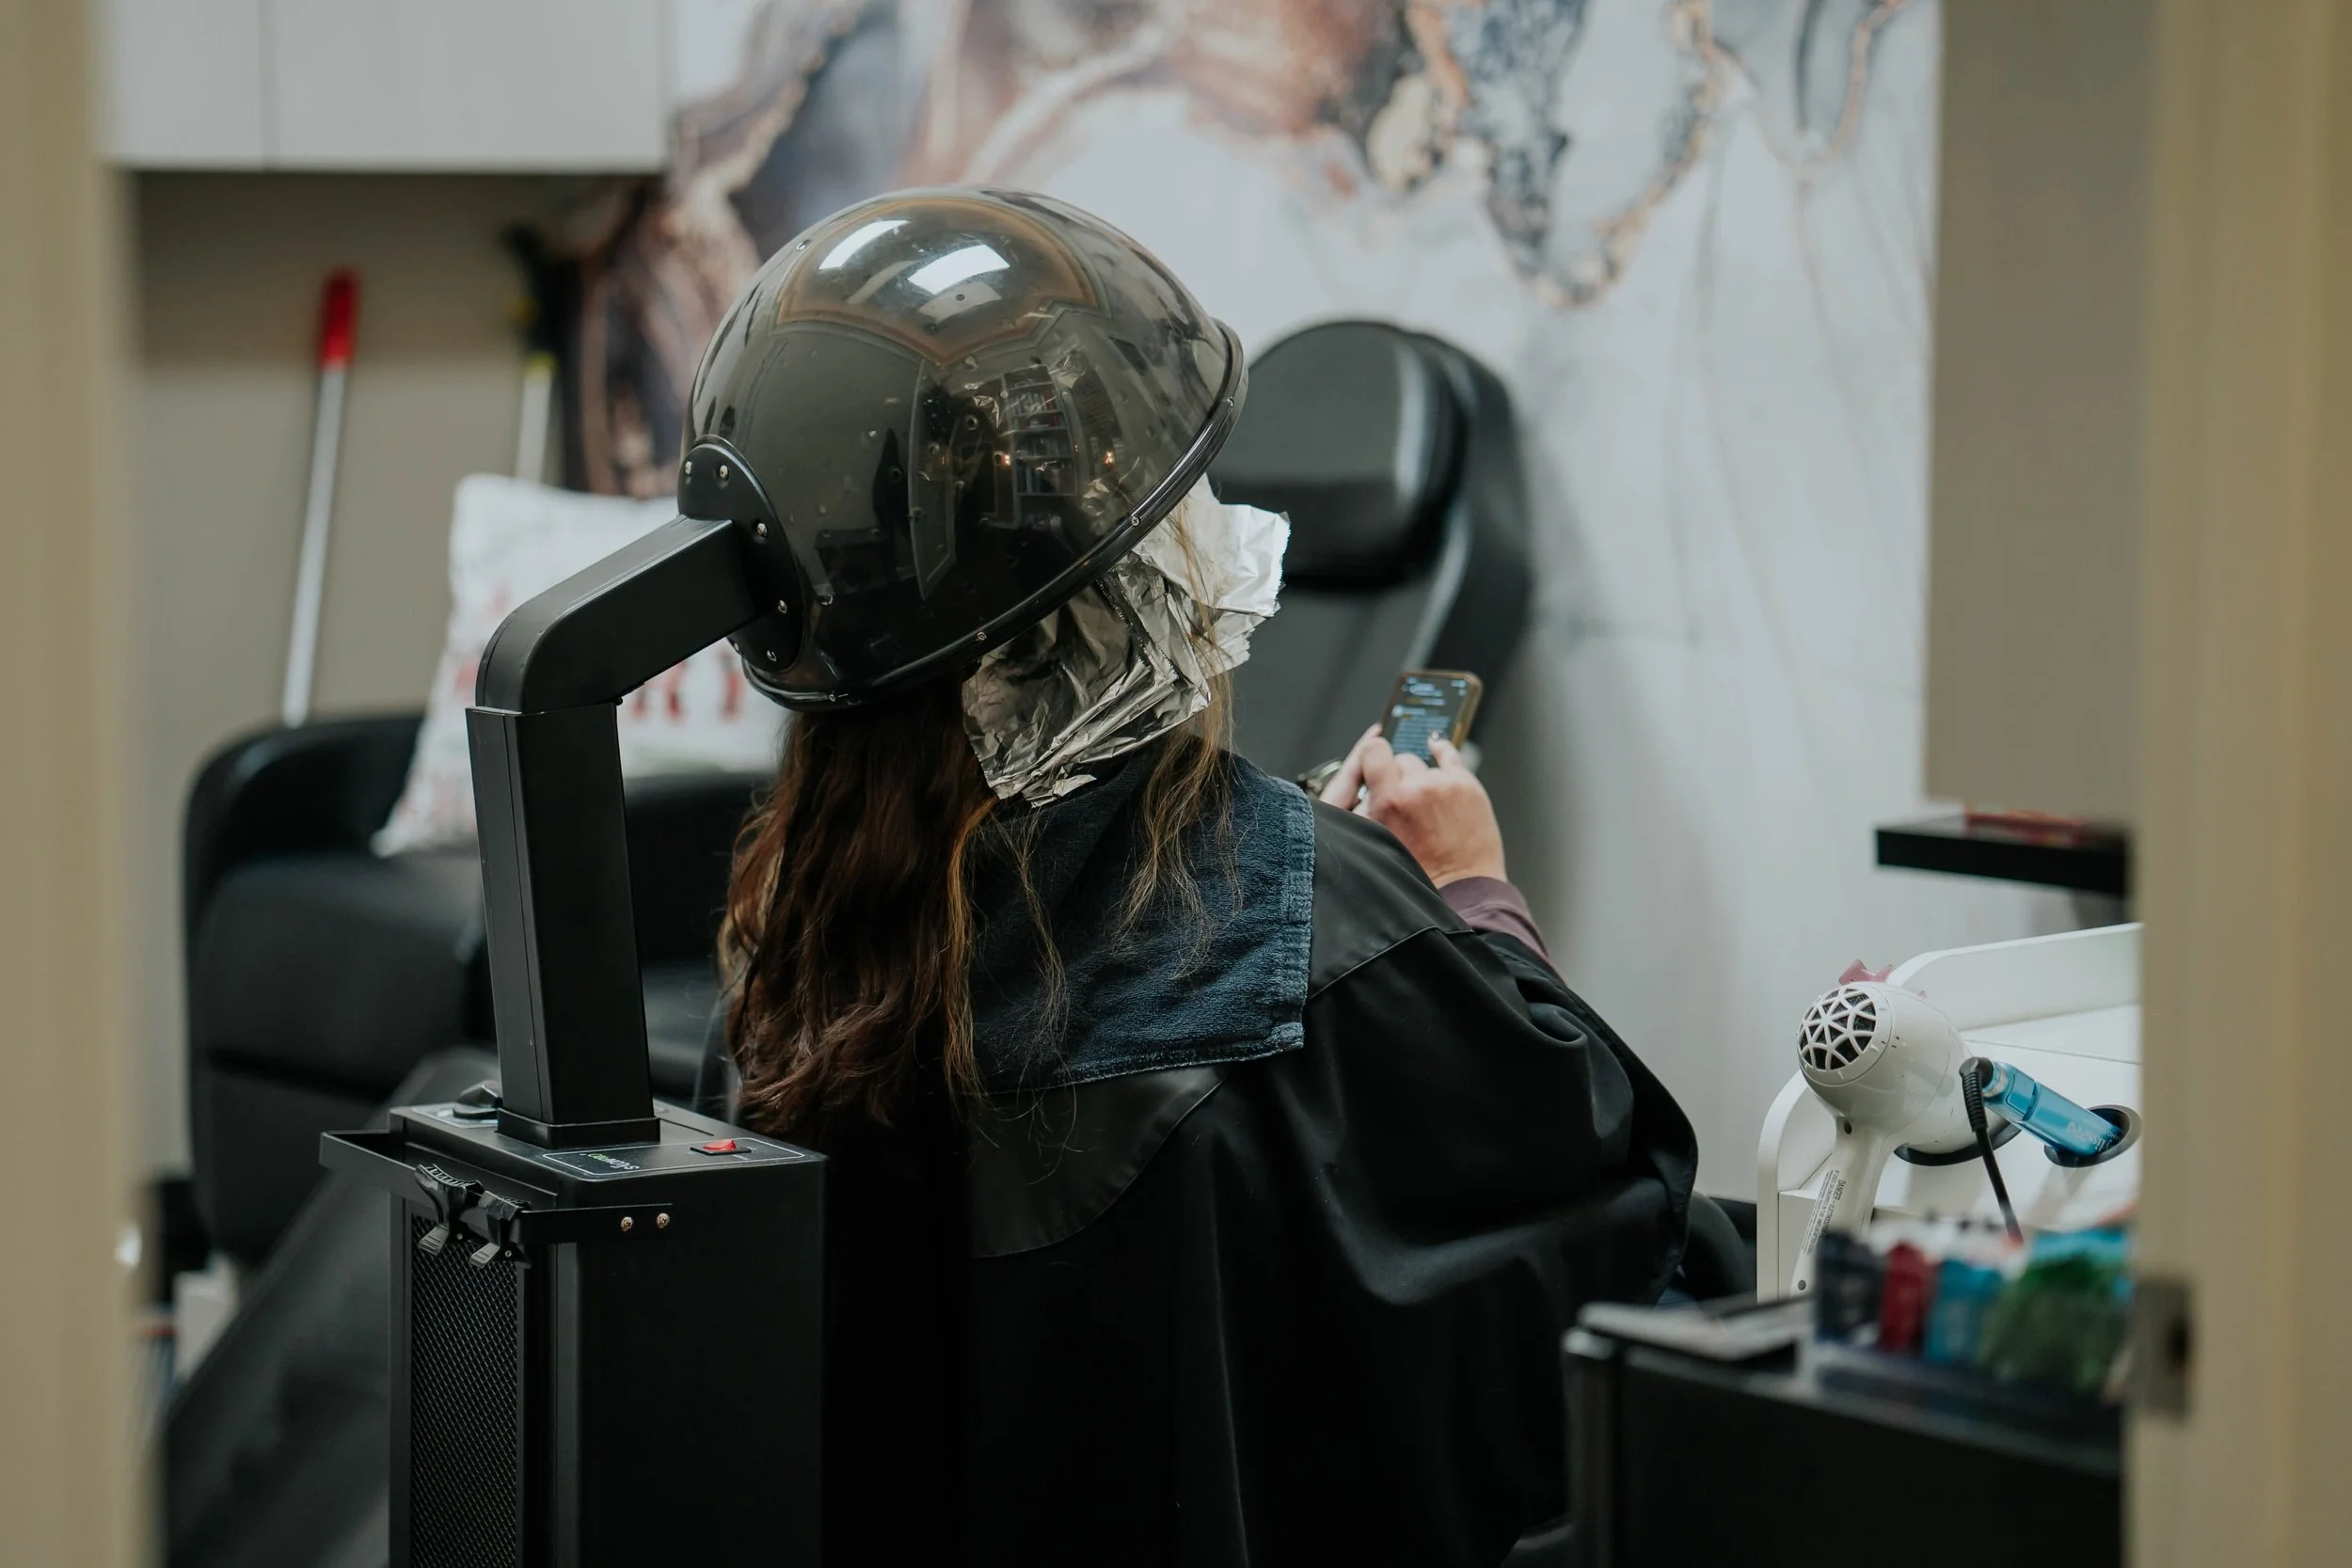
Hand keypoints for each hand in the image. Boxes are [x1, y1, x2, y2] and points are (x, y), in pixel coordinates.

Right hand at [1318, 725, 1506, 886]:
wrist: (1462, 888)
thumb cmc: (1421, 873)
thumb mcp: (1378, 841)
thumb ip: (1367, 808)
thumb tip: (1366, 783)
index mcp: (1389, 801)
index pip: (1373, 751)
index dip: (1373, 759)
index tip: (1375, 767)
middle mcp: (1417, 787)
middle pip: (1399, 759)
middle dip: (1399, 777)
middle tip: (1405, 803)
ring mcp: (1445, 784)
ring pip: (1423, 764)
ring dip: (1421, 777)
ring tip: (1426, 804)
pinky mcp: (1468, 785)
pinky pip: (1450, 755)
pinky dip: (1442, 751)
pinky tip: (1436, 748)